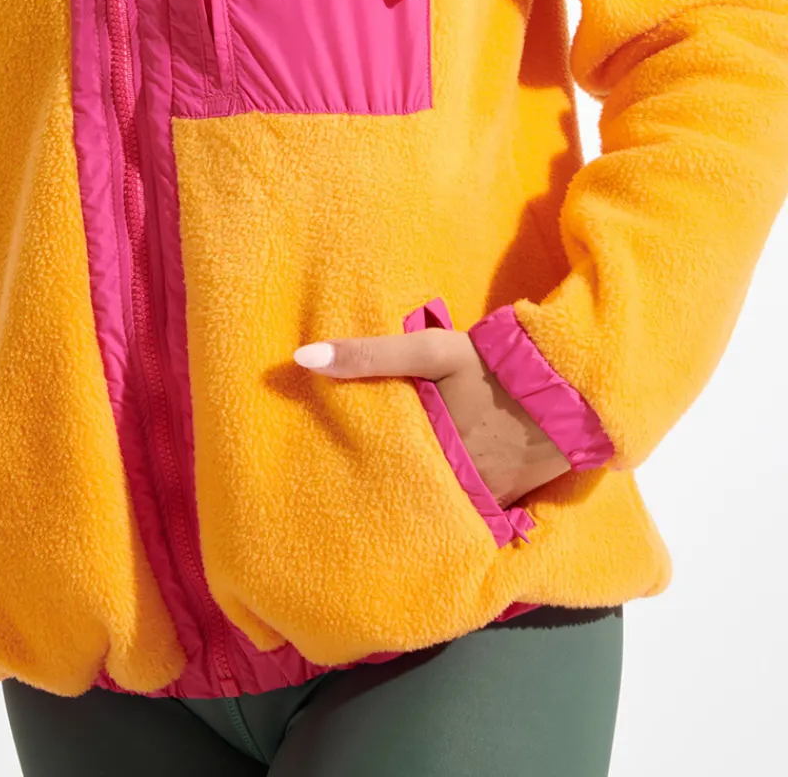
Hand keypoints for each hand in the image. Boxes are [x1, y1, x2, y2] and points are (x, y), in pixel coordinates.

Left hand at [293, 329, 569, 507]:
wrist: (565, 386)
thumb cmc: (490, 367)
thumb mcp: (430, 351)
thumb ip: (369, 355)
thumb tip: (302, 358)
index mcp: (431, 458)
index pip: (376, 480)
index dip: (350, 483)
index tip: (318, 486)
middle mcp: (457, 491)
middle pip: (406, 501)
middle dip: (379, 502)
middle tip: (340, 506)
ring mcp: (484, 501)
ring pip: (439, 513)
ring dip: (416, 509)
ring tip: (378, 512)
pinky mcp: (507, 501)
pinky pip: (471, 515)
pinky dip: (452, 513)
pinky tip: (430, 509)